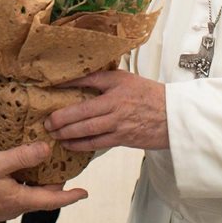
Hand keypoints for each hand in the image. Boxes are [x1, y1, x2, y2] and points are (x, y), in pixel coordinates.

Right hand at [0, 142, 87, 222]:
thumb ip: (22, 156)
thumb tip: (46, 149)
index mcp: (20, 199)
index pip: (52, 200)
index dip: (70, 196)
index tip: (84, 193)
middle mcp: (16, 207)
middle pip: (42, 197)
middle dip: (53, 184)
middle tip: (61, 167)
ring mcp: (5, 208)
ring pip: (30, 195)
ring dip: (38, 183)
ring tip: (42, 165)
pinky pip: (17, 194)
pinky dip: (25, 184)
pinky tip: (19, 171)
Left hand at [45, 70, 169, 150]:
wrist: (174, 116)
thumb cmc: (150, 95)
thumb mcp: (126, 79)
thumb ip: (103, 79)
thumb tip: (78, 77)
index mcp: (117, 86)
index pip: (88, 82)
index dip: (67, 84)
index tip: (50, 86)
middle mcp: (116, 105)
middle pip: (82, 112)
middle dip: (61, 118)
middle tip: (47, 122)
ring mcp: (119, 124)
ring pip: (87, 131)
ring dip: (67, 133)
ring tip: (54, 134)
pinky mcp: (123, 139)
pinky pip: (97, 143)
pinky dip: (81, 145)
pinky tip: (70, 144)